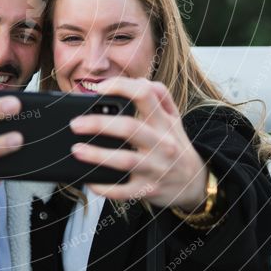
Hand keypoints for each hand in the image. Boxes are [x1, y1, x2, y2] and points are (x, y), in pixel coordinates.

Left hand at [69, 77, 207, 209]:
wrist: (195, 183)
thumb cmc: (176, 146)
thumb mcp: (174, 119)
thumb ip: (160, 96)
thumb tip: (140, 80)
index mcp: (164, 122)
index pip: (145, 95)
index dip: (121, 87)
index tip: (99, 88)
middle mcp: (161, 143)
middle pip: (129, 128)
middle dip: (99, 124)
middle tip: (75, 123)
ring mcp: (155, 168)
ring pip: (124, 160)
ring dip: (97, 155)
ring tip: (76, 150)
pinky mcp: (148, 190)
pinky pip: (123, 190)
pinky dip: (104, 186)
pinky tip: (89, 180)